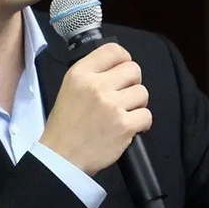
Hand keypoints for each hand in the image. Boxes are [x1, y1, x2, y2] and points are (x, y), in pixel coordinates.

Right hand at [39, 43, 151, 175]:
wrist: (62, 156)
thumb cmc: (65, 124)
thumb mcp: (70, 87)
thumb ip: (92, 73)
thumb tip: (119, 65)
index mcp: (81, 73)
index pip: (113, 50)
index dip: (124, 59)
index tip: (123, 70)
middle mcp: (97, 85)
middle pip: (133, 70)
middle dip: (132, 82)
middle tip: (124, 95)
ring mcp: (112, 106)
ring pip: (142, 93)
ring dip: (137, 104)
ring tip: (124, 113)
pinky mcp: (124, 126)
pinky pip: (146, 115)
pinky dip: (141, 123)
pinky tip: (130, 126)